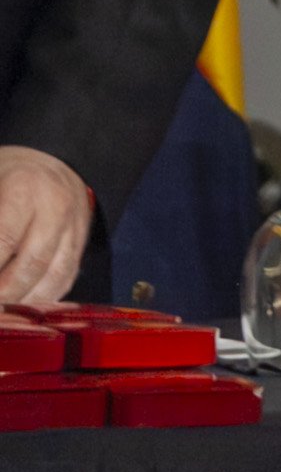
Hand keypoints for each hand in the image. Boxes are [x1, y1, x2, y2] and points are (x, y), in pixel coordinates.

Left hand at [0, 145, 90, 307]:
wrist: (52, 159)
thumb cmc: (6, 174)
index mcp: (24, 189)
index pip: (4, 241)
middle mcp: (56, 209)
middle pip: (30, 265)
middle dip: (3, 294)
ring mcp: (74, 227)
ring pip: (53, 277)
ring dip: (24, 302)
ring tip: (2, 313)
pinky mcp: (82, 242)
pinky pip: (66, 277)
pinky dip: (45, 298)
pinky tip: (24, 307)